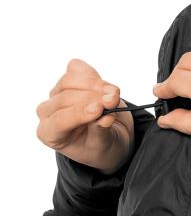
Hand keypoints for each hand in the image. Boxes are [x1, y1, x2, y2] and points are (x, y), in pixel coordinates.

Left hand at [36, 58, 134, 174]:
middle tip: (113, 101)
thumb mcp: (102, 147)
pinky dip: (93, 75)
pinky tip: (106, 87)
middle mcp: (49, 113)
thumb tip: (106, 117)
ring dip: (96, 85)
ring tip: (115, 94)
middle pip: (66, 98)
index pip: (59, 121)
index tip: (98, 110)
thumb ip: (100, 132)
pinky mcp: (69, 79)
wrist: (110, 137)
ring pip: (70, 80)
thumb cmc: (101, 147)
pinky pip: (77, 68)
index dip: (79, 114)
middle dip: (92, 98)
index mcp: (50, 134)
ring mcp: (57, 93)